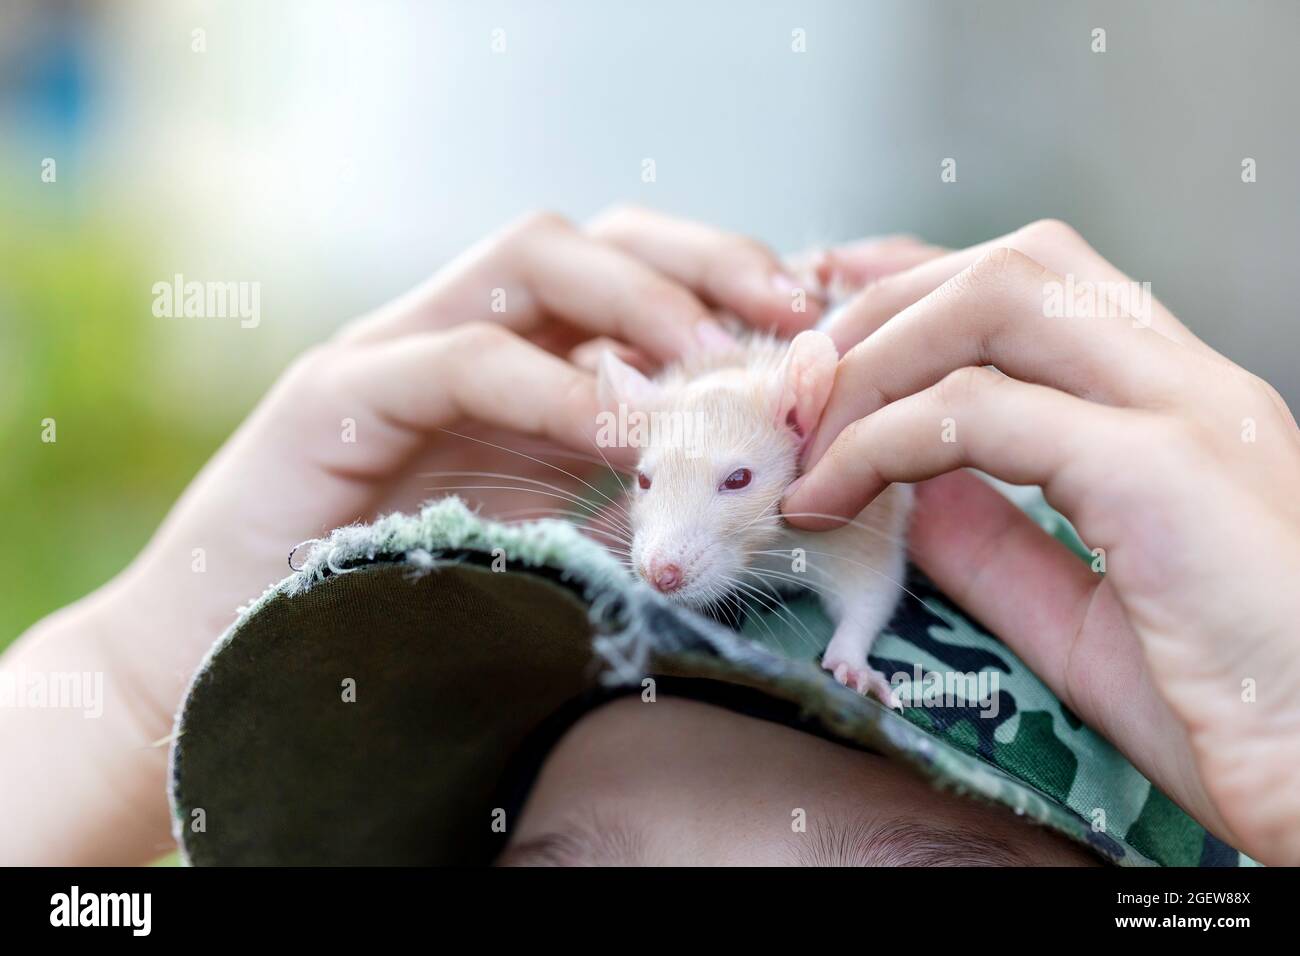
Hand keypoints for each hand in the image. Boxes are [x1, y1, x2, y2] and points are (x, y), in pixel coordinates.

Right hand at [1, 206, 819, 863]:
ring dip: (638, 299)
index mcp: (516, 367)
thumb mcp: (550, 546)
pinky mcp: (335, 397)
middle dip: (704, 261)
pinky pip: (458, 358)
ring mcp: (395, 353)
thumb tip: (757, 493)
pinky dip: (548, 382)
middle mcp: (460, 336)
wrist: (224, 657)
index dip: (726, 283)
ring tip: (710, 366)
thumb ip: (635, 509)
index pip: (631, 276)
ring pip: (527, 258)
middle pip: (594, 238)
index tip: (809, 326)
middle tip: (787, 310)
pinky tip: (617, 428)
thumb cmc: (393, 605)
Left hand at [783, 219, 1299, 864]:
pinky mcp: (1166, 470)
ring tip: (807, 436)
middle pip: (1014, 266)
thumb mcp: (1083, 614)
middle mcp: (1191, 385)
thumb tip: (900, 486)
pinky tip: (836, 491)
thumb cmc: (1232, 710)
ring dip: (877, 358)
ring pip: (1001, 298)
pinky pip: (987, 412)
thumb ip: (996, 544)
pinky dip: (886, 439)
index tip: (832, 320)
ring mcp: (1187, 413)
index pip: (1037, 288)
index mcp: (1179, 410)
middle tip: (800, 384)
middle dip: (883, 308)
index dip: (918, 284)